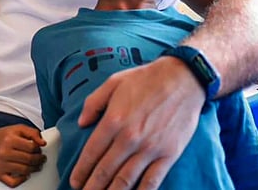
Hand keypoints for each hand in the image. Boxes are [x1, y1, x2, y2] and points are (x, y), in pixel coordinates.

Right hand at [0, 124, 46, 186]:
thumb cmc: (6, 136)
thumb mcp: (19, 128)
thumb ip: (33, 132)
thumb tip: (43, 143)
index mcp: (9, 139)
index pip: (32, 147)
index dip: (38, 149)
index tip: (39, 149)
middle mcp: (3, 152)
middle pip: (29, 159)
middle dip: (39, 160)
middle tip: (41, 158)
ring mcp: (0, 164)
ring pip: (24, 171)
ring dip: (34, 169)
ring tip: (37, 165)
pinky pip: (13, 182)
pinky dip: (22, 180)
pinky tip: (25, 174)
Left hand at [70, 58, 204, 189]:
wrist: (183, 79)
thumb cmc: (146, 79)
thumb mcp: (113, 83)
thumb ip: (93, 103)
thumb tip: (81, 123)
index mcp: (113, 121)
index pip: (91, 153)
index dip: (81, 170)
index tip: (75, 181)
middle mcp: (129, 138)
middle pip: (105, 171)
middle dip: (92, 187)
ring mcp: (150, 149)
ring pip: (126, 180)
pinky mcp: (168, 155)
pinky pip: (152, 181)